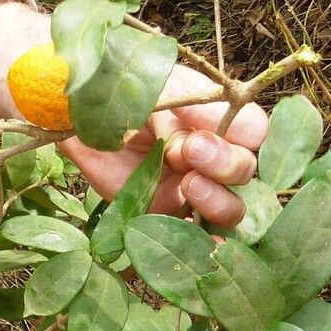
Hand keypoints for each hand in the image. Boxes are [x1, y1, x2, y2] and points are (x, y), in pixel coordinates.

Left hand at [61, 62, 267, 229]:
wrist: (76, 115)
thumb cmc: (116, 93)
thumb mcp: (150, 87)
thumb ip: (181, 101)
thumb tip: (203, 129)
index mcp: (211, 118)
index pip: (254, 130)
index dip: (238, 132)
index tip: (203, 129)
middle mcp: (208, 155)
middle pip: (245, 170)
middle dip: (223, 162)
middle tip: (186, 150)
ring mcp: (190, 188)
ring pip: (231, 207)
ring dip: (217, 199)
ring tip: (187, 185)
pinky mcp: (166, 215)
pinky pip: (194, 237)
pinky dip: (205, 243)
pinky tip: (205, 242)